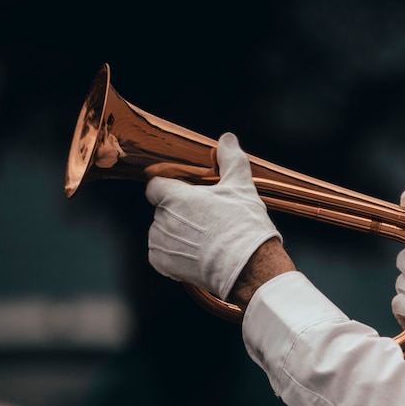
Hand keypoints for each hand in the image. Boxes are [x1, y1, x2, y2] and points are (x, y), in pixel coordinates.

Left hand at [146, 132, 280, 300]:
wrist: (249, 266)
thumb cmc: (244, 227)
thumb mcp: (241, 185)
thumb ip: (230, 158)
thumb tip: (227, 139)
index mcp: (174, 196)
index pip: (156, 184)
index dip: (170, 187)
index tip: (186, 194)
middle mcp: (162, 219)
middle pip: (162, 209)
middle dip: (179, 212)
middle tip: (205, 219)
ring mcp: (161, 243)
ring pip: (161, 231)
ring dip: (175, 233)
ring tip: (203, 238)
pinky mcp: (163, 264)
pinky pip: (159, 254)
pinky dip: (173, 254)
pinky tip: (195, 252)